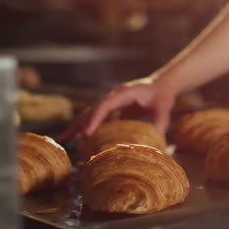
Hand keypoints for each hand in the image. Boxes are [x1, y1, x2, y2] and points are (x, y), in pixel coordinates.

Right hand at [58, 77, 175, 142]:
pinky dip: (88, 129)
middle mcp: (113, 97)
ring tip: (64, 141)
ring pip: (90, 114)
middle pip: (91, 110)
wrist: (160, 86)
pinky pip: (97, 120)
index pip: (105, 106)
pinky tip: (81, 142)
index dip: (95, 119)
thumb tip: (157, 137)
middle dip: (77, 124)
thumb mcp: (164, 107)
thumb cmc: (161, 96)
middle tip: (64, 139)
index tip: (87, 134)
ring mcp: (111, 103)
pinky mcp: (113, 110)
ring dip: (78, 127)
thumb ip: (161, 121)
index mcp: (123, 94)